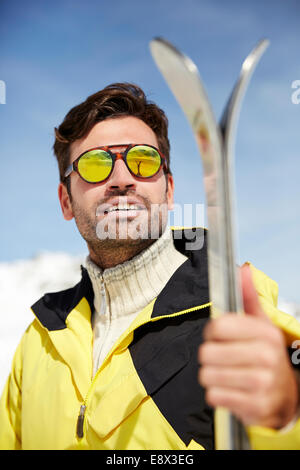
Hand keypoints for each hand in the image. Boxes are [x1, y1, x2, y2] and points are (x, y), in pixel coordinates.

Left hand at [198, 264, 298, 428]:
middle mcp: (265, 357)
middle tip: (222, 358)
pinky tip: (229, 390)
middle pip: (208, 353)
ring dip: (211, 375)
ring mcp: (261, 383)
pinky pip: (214, 396)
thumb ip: (248, 298)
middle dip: (209, 356)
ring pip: (207, 375)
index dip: (212, 332)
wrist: (285, 396)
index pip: (217, 327)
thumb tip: (243, 269)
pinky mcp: (253, 406)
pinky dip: (216, 394)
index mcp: (265, 333)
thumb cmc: (266, 356)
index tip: (218, 336)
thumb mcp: (261, 325)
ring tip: (225, 374)